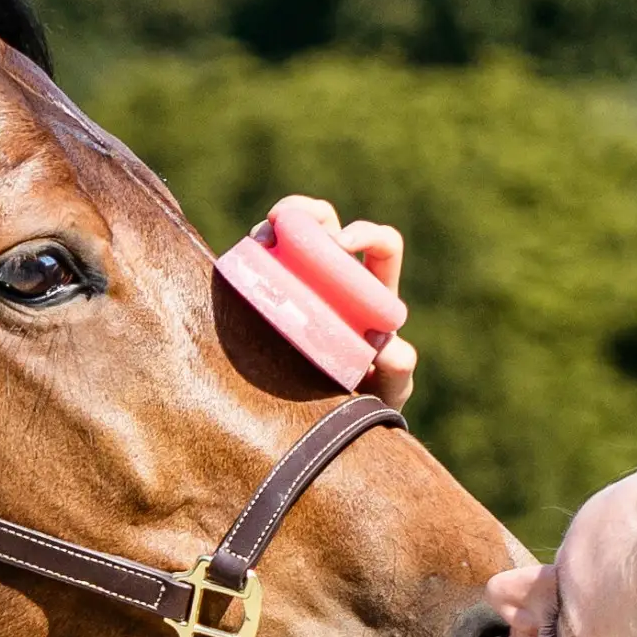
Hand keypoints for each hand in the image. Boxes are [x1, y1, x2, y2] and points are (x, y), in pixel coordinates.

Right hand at [266, 194, 415, 412]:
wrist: (332, 424)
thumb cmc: (368, 401)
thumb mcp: (387, 391)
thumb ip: (396, 373)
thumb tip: (394, 350)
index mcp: (373, 295)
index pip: (382, 247)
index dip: (367, 234)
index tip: (343, 242)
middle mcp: (338, 281)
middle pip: (329, 225)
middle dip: (308, 213)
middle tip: (284, 222)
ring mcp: (301, 285)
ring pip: (291, 237)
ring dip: (275, 226)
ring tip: (260, 237)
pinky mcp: (271, 297)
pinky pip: (261, 267)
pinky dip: (250, 256)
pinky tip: (239, 261)